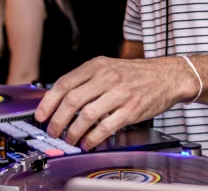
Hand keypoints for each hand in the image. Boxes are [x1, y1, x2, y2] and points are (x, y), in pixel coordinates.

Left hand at [34, 56, 197, 149]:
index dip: (48, 102)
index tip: (41, 115)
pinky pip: (105, 127)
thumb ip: (86, 80)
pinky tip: (88, 143)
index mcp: (97, 65)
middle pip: (72, 100)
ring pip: (86, 115)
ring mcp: (119, 94)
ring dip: (73, 131)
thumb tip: (60, 99)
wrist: (167, 76)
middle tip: (53, 131)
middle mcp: (106, 77)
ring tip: (70, 139)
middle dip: (57, 120)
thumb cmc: (135, 74)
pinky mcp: (130, 110)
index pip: (64, 83)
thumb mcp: (108, 67)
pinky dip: (92, 138)